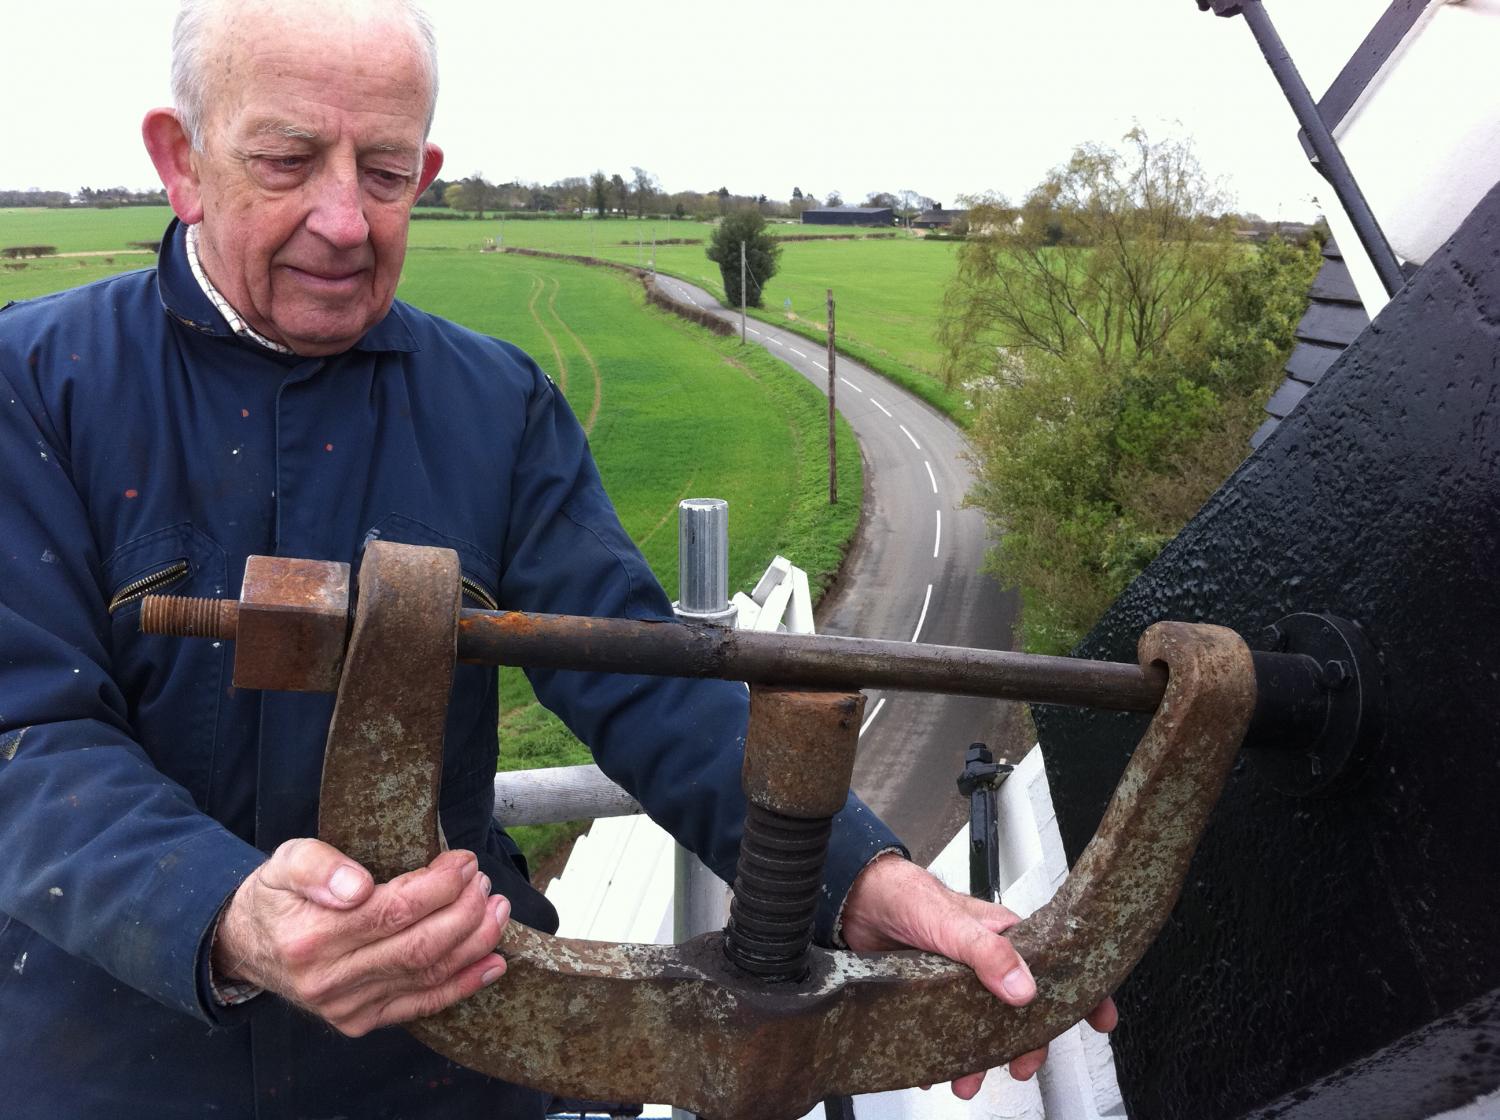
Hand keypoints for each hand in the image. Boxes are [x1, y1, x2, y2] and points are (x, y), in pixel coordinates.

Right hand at [213, 839, 509, 1035]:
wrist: (248, 946)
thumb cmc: (277, 896)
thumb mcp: (285, 862)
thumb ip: (318, 867)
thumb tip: (359, 886)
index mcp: (310, 937)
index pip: (393, 910)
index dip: (439, 886)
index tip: (464, 861)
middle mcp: (328, 980)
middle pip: (418, 946)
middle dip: (465, 911)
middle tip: (484, 882)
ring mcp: (345, 1007)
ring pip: (426, 975)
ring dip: (473, 943)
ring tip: (498, 909)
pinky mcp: (359, 1021)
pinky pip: (421, 1005)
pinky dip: (463, 984)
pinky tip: (494, 962)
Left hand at [839, 853, 1116, 1097]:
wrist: (855, 901)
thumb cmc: (906, 894)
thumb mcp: (951, 922)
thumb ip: (987, 953)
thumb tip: (1024, 988)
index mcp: (1005, 937)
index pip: (1056, 964)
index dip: (1083, 992)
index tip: (1102, 1018)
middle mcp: (987, 960)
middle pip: (1023, 1009)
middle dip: (1027, 1043)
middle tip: (1020, 1065)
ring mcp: (958, 980)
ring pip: (984, 1026)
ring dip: (981, 1057)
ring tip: (969, 1079)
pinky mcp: (930, 994)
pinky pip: (947, 1031)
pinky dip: (945, 1054)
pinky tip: (937, 1067)